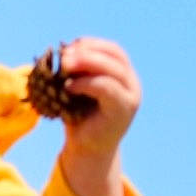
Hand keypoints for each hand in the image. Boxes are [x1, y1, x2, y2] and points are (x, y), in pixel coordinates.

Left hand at [54, 38, 140, 195]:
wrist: (87, 150)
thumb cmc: (79, 117)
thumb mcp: (78, 89)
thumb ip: (77, 71)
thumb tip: (64, 49)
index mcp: (124, 75)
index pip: (113, 50)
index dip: (92, 44)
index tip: (70, 45)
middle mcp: (132, 84)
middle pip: (115, 57)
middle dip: (87, 52)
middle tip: (64, 56)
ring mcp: (130, 97)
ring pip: (113, 70)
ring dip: (87, 63)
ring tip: (64, 66)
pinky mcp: (123, 110)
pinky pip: (106, 88)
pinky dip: (86, 83)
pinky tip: (69, 87)